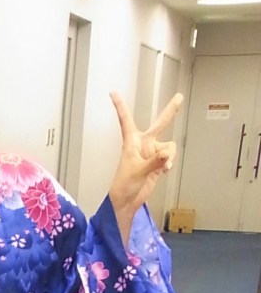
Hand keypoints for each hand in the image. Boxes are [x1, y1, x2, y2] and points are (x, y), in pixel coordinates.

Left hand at [108, 91, 183, 245]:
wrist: (127, 200)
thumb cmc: (124, 185)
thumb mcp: (137, 171)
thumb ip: (154, 162)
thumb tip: (166, 155)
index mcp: (132, 141)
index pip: (125, 119)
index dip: (120, 105)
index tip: (113, 92)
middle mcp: (144, 144)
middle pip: (160, 123)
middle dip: (171, 111)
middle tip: (179, 97)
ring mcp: (152, 153)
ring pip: (169, 146)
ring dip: (169, 156)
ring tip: (163, 167)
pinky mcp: (159, 163)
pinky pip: (170, 157)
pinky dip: (169, 163)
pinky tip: (164, 171)